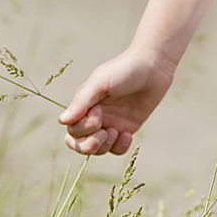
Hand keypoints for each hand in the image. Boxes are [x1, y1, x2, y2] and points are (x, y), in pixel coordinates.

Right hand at [57, 44, 175, 155]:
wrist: (153, 67)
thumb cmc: (124, 69)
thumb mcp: (100, 82)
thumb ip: (82, 102)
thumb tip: (62, 121)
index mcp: (85, 104)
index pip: (72, 130)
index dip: (82, 128)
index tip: (98, 112)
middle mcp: (95, 116)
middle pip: (80, 144)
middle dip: (88, 146)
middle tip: (104, 134)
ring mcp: (111, 123)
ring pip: (98, 149)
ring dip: (105, 146)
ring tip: (117, 131)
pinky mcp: (126, 128)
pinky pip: (116, 149)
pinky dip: (119, 147)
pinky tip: (128, 134)